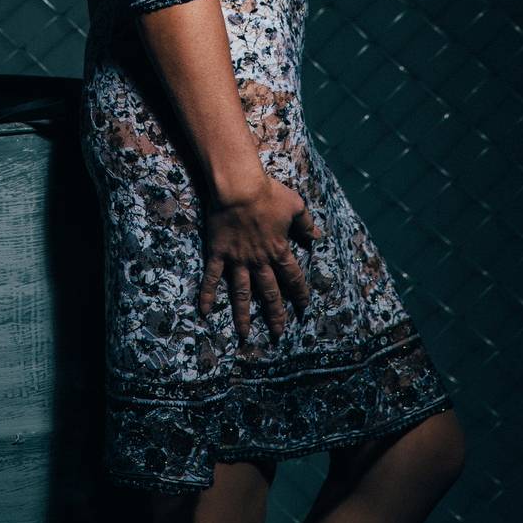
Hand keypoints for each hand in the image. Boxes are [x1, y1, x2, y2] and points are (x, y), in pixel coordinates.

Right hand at [197, 173, 319, 342]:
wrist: (239, 187)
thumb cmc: (268, 194)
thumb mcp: (295, 206)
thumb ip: (306, 223)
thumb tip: (317, 236)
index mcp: (279, 250)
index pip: (293, 277)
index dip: (299, 293)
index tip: (304, 307)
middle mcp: (259, 261)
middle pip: (269, 292)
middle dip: (275, 314)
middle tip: (278, 332)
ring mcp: (237, 260)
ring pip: (242, 292)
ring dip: (243, 314)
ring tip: (244, 334)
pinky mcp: (219, 253)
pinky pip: (213, 277)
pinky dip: (208, 294)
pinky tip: (205, 311)